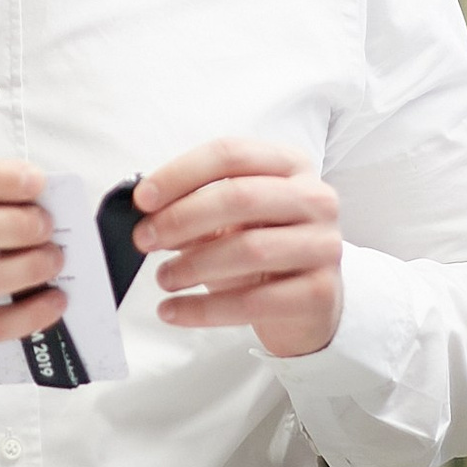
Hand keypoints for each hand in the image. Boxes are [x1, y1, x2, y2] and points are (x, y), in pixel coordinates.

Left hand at [135, 139, 343, 357]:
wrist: (310, 302)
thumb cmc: (265, 250)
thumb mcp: (233, 220)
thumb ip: (195, 208)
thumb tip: (148, 215)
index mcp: (291, 165)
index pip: (231, 154)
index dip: (180, 173)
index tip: (143, 198)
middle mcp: (315, 199)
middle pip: (240, 197)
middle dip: (182, 218)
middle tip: (145, 238)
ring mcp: (323, 245)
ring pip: (249, 250)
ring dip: (192, 265)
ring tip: (163, 277)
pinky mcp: (319, 293)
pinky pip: (253, 302)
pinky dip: (204, 309)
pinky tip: (174, 311)